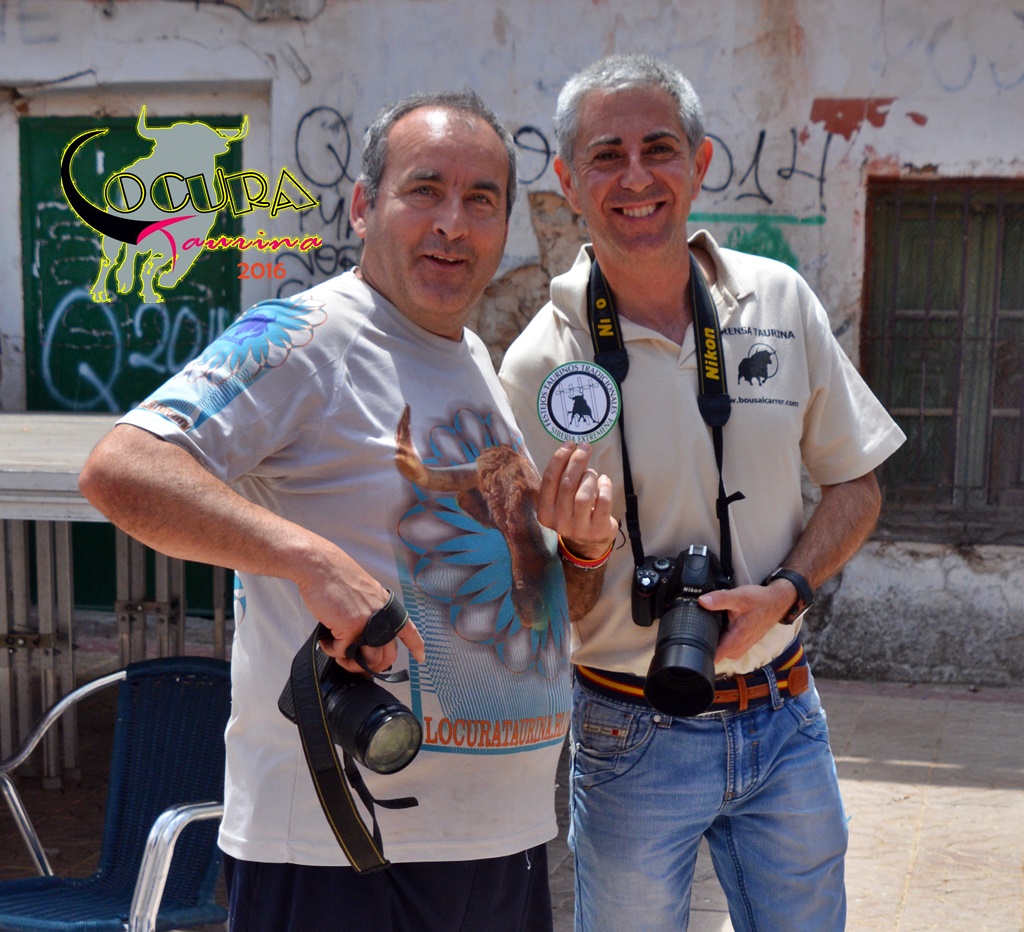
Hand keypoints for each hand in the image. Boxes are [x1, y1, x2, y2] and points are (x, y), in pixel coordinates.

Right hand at [293, 545, 425, 673]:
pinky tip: (326, 640)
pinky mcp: (350, 629)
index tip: (421, 658)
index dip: (416, 647)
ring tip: (338, 653)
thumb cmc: (337, 578)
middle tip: (354, 663)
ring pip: (368, 661)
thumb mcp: (365, 594)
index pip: (409, 631)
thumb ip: (370, 613)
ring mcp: (368, 624)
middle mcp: (382, 617)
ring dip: (351, 663)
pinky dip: (331, 649)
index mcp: (386, 607)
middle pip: (388, 656)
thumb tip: (364, 635)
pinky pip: (343, 652)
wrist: (321, 567)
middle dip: (372, 667)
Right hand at [537, 441, 616, 559]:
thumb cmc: (573, 513)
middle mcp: (559, 522)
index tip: (570, 444)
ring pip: (584, 495)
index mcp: (545, 512)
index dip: (559, 459)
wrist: (588, 545)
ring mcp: (579, 528)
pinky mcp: (598, 530)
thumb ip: (560, 481)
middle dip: (577, 461)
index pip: (549, 480)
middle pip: (567, 485)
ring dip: (589, 477)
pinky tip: (604, 481)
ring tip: (592, 473)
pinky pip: (603, 502)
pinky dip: (605, 486)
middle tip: (585, 447)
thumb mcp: (560, 501)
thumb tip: (570, 449)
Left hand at [698, 581, 793, 661]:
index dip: (698, 650)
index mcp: (734, 643)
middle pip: (710, 652)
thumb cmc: (760, 602)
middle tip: (699, 622)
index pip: (710, 658)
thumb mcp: (739, 597)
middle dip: (702, 639)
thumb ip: (720, 599)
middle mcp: (735, 650)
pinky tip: (718, 622)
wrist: (776, 603)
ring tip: (711, 620)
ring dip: (711, 635)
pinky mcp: (738, 644)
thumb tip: (702, 601)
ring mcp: (737, 648)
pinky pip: (721, 643)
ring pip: (715, 647)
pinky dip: (718, 633)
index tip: (690, 639)